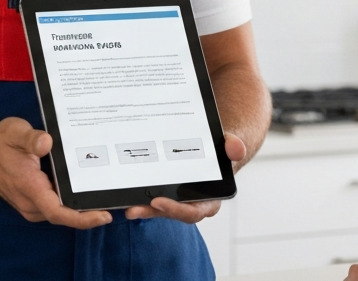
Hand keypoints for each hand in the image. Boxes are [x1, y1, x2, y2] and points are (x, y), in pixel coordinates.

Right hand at [0, 117, 111, 229]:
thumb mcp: (14, 131)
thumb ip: (31, 139)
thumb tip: (47, 143)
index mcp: (29, 187)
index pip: (58, 212)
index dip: (82, 218)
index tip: (104, 216)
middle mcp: (30, 203)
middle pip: (65, 215)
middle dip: (90, 211)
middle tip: (117, 200)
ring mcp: (32, 205)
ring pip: (62, 212)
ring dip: (82, 206)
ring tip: (106, 192)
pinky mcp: (34, 202)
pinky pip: (56, 206)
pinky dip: (71, 201)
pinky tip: (85, 187)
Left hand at [124, 133, 247, 223]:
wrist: (214, 145)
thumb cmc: (221, 149)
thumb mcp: (230, 145)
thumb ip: (233, 147)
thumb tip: (235, 149)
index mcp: (209, 199)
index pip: (192, 212)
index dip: (175, 209)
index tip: (157, 202)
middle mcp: (191, 203)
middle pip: (169, 212)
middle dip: (151, 212)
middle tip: (132, 208)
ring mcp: (175, 198)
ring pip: (156, 207)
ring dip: (140, 206)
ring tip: (123, 204)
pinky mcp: (163, 190)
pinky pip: (150, 196)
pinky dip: (138, 194)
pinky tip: (122, 188)